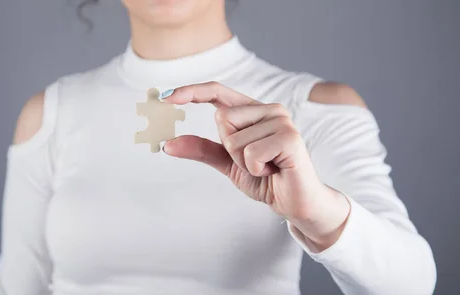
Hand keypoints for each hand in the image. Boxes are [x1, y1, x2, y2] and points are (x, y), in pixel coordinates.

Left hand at [161, 82, 350, 250]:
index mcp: (253, 110)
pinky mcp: (289, 137)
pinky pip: (249, 152)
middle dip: (229, 148)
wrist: (294, 203)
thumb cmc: (266, 179)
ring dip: (243, 162)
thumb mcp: (227, 163)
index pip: (218, 92)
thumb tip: (168, 144)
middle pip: (222, 117)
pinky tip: (273, 170)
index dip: (191, 91)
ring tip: (266, 167)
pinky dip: (255, 168)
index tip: (165, 96)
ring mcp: (281, 121)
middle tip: (254, 162)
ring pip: (234, 138)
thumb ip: (202, 149)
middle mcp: (268, 109)